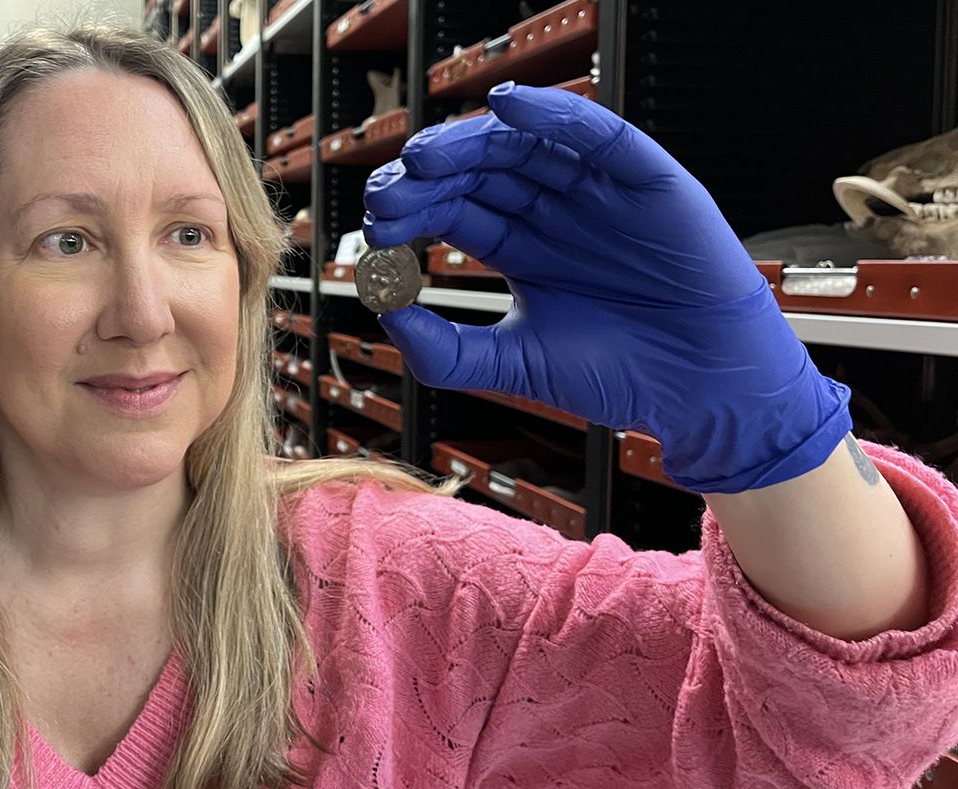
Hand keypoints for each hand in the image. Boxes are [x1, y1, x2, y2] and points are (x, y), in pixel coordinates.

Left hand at [362, 82, 849, 492]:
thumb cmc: (619, 375)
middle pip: (479, 175)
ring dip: (471, 144)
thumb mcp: (515, 362)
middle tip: (390, 191)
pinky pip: (595, 134)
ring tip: (426, 155)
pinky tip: (508, 107)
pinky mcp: (643, 179)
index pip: (454, 211)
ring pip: (524, 148)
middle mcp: (553, 212)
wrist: (701, 390)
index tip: (379, 226)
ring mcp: (595, 192)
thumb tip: (385, 314)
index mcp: (521, 249)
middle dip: (430, 179)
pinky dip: (553, 115)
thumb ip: (447, 350)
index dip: (415, 212)